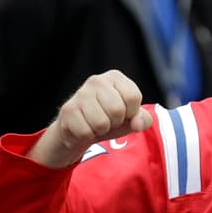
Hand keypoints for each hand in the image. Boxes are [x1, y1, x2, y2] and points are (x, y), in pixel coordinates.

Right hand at [29, 70, 153, 168]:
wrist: (82, 129)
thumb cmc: (111, 118)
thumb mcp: (132, 118)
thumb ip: (144, 119)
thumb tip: (137, 124)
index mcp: (115, 77)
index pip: (133, 97)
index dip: (131, 112)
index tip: (125, 113)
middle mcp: (96, 80)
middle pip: (117, 110)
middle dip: (116, 122)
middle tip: (109, 119)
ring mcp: (80, 94)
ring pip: (101, 123)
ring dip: (102, 129)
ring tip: (97, 123)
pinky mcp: (67, 109)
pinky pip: (86, 132)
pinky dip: (88, 135)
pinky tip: (85, 126)